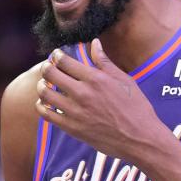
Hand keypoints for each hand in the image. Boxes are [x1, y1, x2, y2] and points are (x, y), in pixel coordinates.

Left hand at [35, 38, 164, 161]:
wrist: (139, 138)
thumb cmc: (136, 107)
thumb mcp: (124, 79)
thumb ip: (104, 61)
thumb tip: (94, 43)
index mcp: (95, 79)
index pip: (64, 61)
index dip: (56, 56)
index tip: (56, 55)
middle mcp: (82, 93)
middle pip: (50, 74)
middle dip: (46, 67)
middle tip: (48, 68)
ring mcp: (75, 111)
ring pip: (44, 93)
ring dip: (41, 85)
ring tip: (45, 84)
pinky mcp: (71, 128)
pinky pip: (47, 114)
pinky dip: (41, 106)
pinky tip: (45, 103)